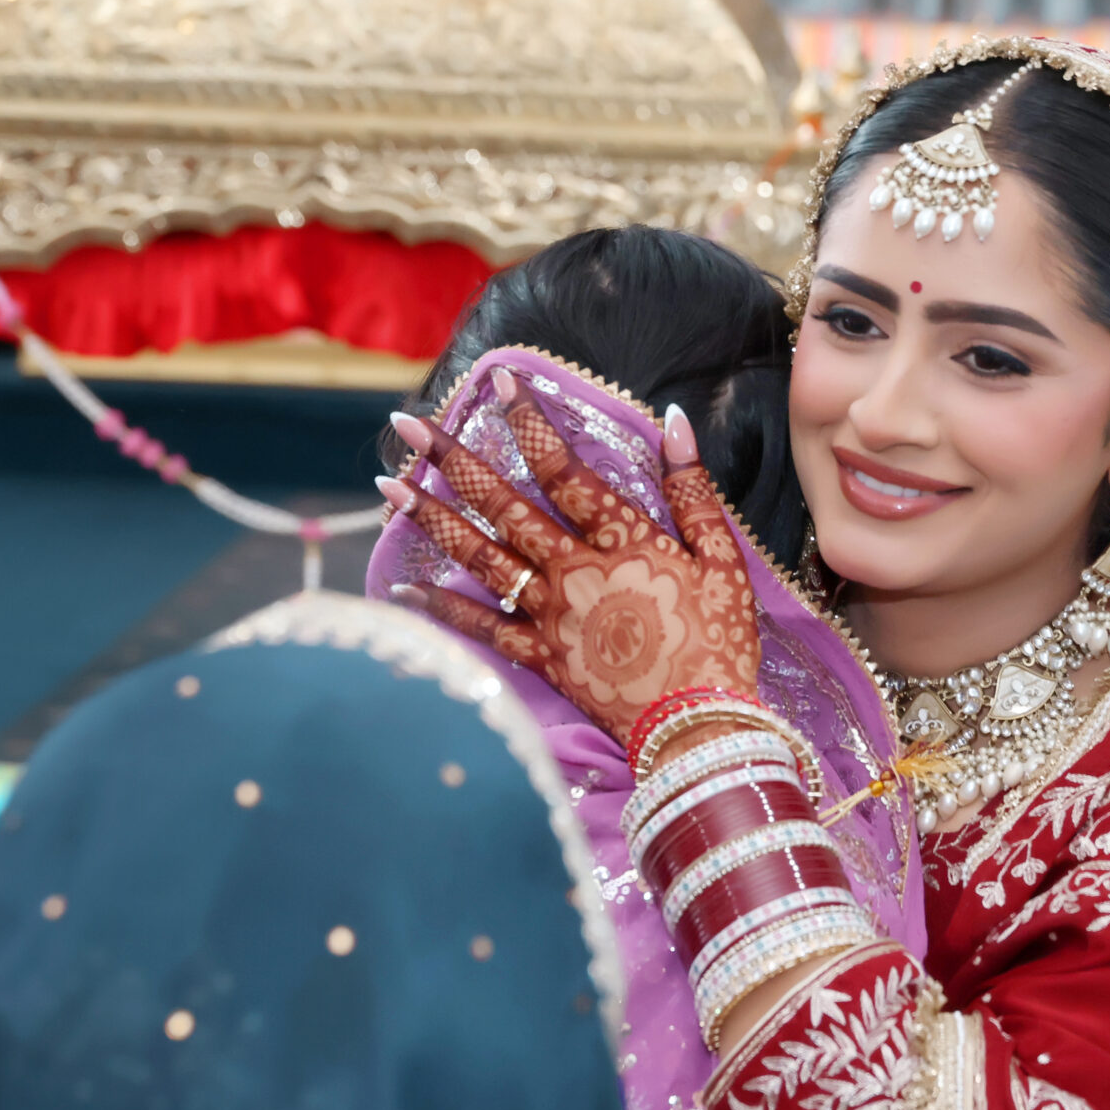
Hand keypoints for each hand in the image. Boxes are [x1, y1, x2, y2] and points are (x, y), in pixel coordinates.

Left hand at [380, 372, 760, 744]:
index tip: (500, 382)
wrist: (701, 726)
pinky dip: (439, 611)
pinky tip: (399, 592)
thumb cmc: (721, 640)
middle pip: (500, 503)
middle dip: (450, 458)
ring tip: (388, 485)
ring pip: (478, 557)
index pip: (561, 467)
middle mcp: (571, 569)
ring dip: (430, 518)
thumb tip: (672, 421)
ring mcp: (549, 614)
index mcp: (618, 539)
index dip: (529, 422)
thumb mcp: (722, 557)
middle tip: (405, 424)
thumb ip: (692, 489)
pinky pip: (481, 629)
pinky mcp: (540, 658)